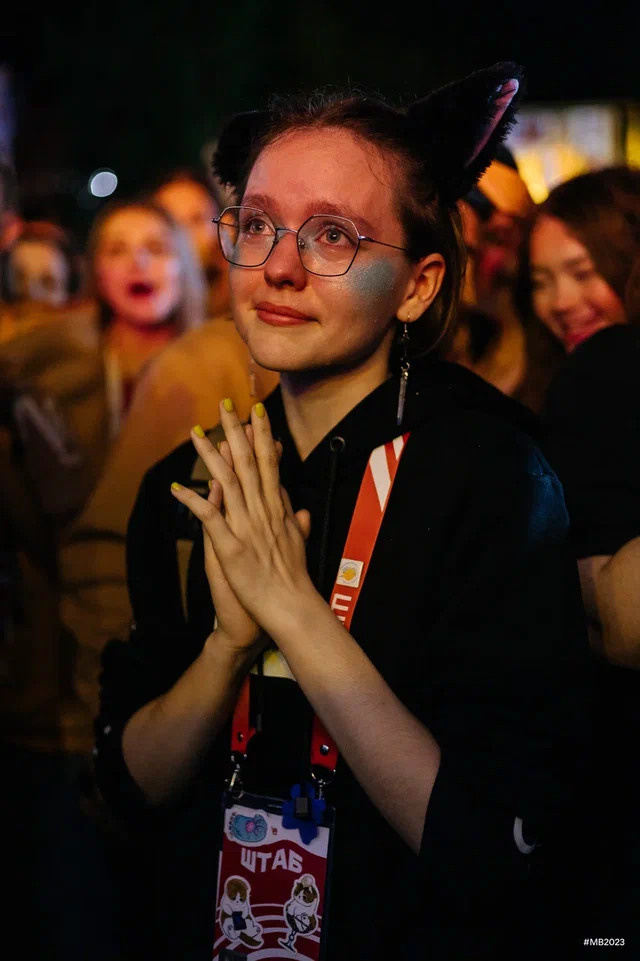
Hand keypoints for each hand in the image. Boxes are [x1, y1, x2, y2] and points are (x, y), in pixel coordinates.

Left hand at [170, 400, 312, 638]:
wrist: (291, 609)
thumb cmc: (294, 580)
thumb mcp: (299, 544)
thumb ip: (295, 522)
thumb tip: (298, 507)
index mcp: (277, 510)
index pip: (269, 464)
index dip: (262, 436)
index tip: (256, 412)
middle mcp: (263, 512)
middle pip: (248, 464)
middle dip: (236, 432)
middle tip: (226, 405)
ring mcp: (247, 528)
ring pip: (228, 482)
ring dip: (210, 456)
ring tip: (195, 433)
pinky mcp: (231, 548)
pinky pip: (209, 518)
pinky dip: (193, 501)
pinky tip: (177, 487)